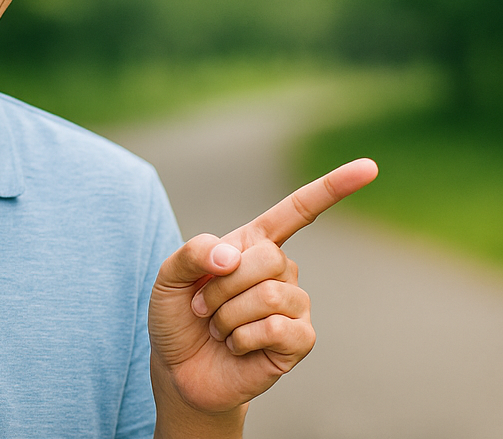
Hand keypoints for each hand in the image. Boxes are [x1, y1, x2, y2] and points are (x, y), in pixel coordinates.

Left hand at [148, 158, 377, 432]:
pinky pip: (277, 328)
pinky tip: (237, 346)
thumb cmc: (178, 317)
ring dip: (228, 315)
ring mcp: (294, 305)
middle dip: (222, 285)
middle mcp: (281, 270)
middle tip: (204, 306)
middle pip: (268, 258)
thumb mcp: (168, 277)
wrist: (180, 370)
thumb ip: (192, 253)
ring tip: (218, 328)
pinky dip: (243, 339)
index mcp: (253, 244)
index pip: (298, 211)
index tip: (369, 167)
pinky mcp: (299, 341)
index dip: (333, 188)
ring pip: (269, 294)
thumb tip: (233, 256)